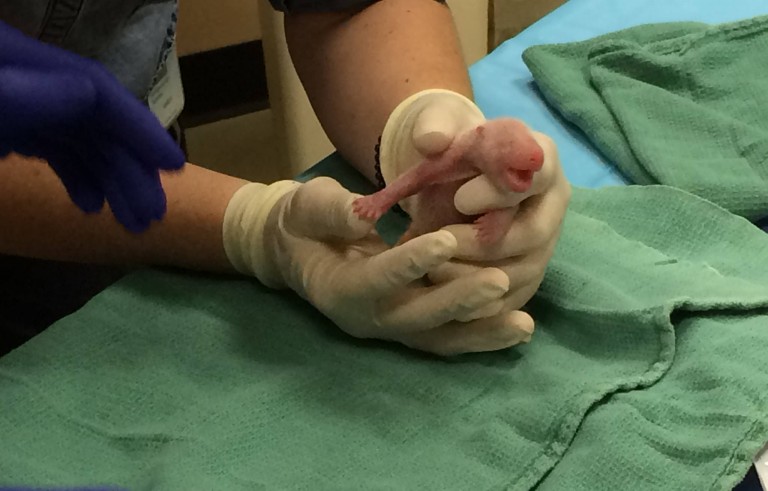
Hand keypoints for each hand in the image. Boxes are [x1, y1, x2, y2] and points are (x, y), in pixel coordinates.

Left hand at [0, 21, 184, 231]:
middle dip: (128, 169)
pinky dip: (77, 177)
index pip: (96, 91)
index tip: (174, 167)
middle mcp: (30, 81)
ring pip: (80, 140)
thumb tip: (88, 93)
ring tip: (131, 221)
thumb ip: (23, 96)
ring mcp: (19, 105)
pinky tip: (90, 205)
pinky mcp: (9, 128)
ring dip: (110, 180)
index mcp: (22, 65)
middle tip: (153, 215)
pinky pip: (55, 148)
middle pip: (94, 120)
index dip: (138, 127)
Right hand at [222, 177, 533, 355]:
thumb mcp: (308, 205)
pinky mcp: (410, 328)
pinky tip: (518, 329)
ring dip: (480, 332)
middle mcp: (367, 319)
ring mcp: (391, 328)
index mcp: (338, 289)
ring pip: (438, 338)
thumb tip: (361, 214)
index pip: (377, 279)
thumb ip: (332, 211)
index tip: (445, 240)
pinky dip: (481, 336)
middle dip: (458, 301)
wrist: (300, 251)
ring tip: (524, 325)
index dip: (409, 263)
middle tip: (499, 280)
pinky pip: (447, 338)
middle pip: (416, 319)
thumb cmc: (304, 221)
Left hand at [438, 131, 570, 320]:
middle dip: (486, 241)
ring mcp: (544, 243)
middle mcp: (552, 203)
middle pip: (535, 233)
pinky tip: (444, 296)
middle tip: (442, 240)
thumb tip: (429, 139)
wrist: (451, 178)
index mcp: (541, 157)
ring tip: (434, 269)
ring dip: (477, 276)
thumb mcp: (439, 126)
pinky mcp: (528, 275)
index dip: (501, 191)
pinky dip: (479, 305)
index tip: (460, 198)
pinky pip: (512, 299)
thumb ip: (434, 127)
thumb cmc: (452, 149)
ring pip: (524, 271)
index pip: (537, 176)